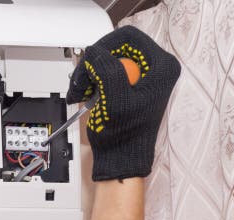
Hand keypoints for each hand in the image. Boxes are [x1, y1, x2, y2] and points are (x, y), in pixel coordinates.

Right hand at [67, 26, 180, 180]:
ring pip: (106, 59)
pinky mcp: (127, 84)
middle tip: (81, 83)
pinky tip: (88, 95)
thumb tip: (93, 52)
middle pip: (115, 48)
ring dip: (88, 74)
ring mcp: (140, 76)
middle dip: (93, 64)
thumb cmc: (123, 136)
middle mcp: (153, 68)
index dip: (103, 48)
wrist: (120, 157)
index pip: (128, 39)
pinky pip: (104, 71)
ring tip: (82, 92)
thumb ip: (106, 70)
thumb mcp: (115, 100)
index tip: (88, 66)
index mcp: (161, 67)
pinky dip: (91, 81)